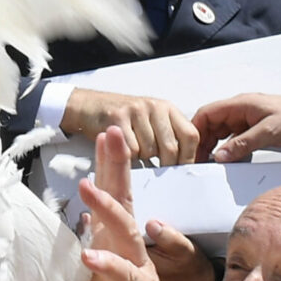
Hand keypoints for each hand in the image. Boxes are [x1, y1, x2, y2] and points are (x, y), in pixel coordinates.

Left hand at [55, 126, 212, 280]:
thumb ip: (49, 276)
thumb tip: (16, 261)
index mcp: (110, 248)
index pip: (107, 202)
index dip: (104, 170)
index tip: (101, 137)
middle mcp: (128, 253)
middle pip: (123, 201)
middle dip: (116, 167)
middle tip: (113, 133)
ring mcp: (138, 272)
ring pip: (125, 232)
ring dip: (105, 209)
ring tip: (86, 188)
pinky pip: (128, 276)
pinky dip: (108, 264)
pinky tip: (89, 255)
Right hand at [61, 89, 198, 164]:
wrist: (91, 106)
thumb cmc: (124, 119)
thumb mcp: (151, 121)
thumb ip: (168, 136)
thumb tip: (183, 165)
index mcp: (168, 108)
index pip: (190, 135)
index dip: (188, 157)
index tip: (182, 171)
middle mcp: (155, 107)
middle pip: (170, 147)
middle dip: (165, 166)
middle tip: (158, 174)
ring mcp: (136, 111)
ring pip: (149, 151)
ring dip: (143, 161)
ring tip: (135, 156)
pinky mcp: (117, 118)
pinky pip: (130, 150)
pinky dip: (128, 158)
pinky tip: (123, 152)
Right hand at [190, 93, 280, 163]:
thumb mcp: (267, 132)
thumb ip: (242, 144)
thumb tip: (220, 156)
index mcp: (240, 104)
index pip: (207, 113)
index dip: (195, 129)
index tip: (190, 147)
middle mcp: (239, 110)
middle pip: (210, 124)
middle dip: (202, 142)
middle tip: (198, 161)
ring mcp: (245, 120)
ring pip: (219, 132)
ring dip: (213, 146)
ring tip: (209, 163)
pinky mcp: (251, 129)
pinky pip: (231, 138)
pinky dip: (225, 148)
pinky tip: (226, 159)